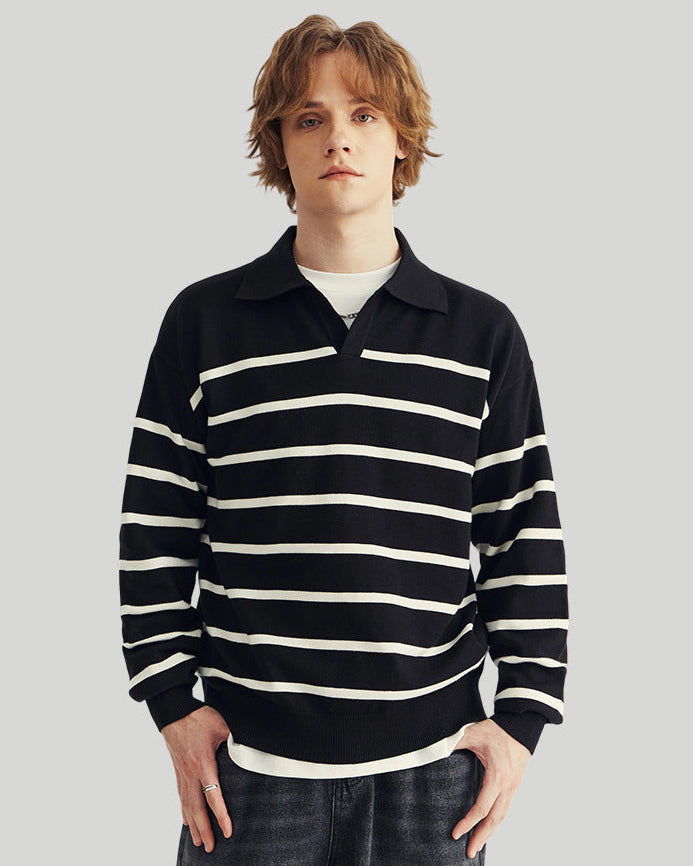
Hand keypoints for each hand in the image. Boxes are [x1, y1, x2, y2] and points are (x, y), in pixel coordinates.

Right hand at [161, 705, 232, 852]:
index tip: (228, 831)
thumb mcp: (221, 725)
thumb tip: (249, 747)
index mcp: (203, 763)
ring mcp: (183, 773)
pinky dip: (184, 812)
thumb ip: (235, 739)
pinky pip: (181, 796)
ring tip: (198, 842)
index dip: (221, 815)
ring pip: (187, 805)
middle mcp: (191, 773)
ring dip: (193, 826)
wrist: (173, 712)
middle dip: (204, 830)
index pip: (213, 796)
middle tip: (210, 848)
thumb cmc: (198, 717)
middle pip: (197, 808)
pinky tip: (186, 821)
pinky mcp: (179, 771)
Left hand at [450, 718, 530, 858]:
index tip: (456, 833)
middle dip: (482, 836)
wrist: (521, 726)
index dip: (468, 822)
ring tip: (477, 844)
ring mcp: (513, 786)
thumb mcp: (473, 733)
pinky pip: (505, 807)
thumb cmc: (497, 730)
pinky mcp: (514, 784)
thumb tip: (435, 748)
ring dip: (490, 832)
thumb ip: (454, 742)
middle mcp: (507, 785)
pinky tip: (487, 826)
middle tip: (469, 852)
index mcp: (497, 775)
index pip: (482, 806)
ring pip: (502, 815)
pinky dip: (496, 820)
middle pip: (495, 818)